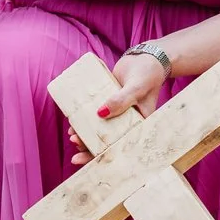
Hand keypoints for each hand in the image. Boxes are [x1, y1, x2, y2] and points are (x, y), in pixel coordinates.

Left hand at [68, 50, 168, 165]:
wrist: (145, 58)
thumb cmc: (147, 74)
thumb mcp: (136, 88)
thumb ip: (121, 100)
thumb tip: (101, 113)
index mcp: (138, 126)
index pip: (120, 147)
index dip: (104, 156)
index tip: (87, 160)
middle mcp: (127, 123)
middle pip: (108, 142)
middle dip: (90, 147)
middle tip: (74, 146)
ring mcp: (117, 114)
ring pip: (100, 130)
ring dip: (86, 134)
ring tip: (72, 135)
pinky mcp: (108, 103)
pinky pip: (96, 114)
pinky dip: (85, 119)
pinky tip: (74, 121)